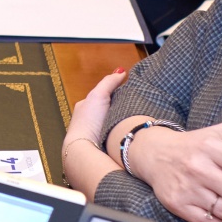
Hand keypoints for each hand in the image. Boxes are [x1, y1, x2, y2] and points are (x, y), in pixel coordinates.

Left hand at [59, 69, 126, 197]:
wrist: (85, 150)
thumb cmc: (89, 121)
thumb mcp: (98, 95)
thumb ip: (109, 82)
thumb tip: (121, 71)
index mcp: (85, 107)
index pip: (102, 96)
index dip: (116, 93)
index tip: (130, 92)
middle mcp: (88, 120)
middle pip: (107, 110)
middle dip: (120, 109)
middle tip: (136, 106)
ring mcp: (94, 133)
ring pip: (111, 124)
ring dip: (120, 122)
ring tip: (135, 120)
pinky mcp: (101, 145)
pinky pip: (114, 136)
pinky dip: (120, 133)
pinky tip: (129, 133)